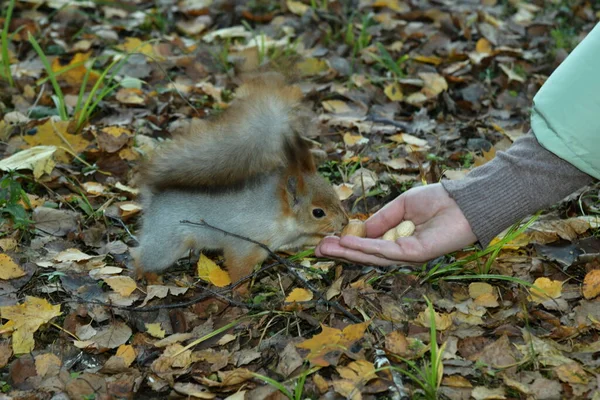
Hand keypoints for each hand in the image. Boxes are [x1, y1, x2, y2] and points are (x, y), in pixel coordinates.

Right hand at [315, 183, 477, 264]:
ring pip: (372, 256)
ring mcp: (407, 256)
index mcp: (398, 239)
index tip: (326, 241)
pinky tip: (348, 243)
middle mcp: (401, 252)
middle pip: (366, 255)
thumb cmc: (437, 200)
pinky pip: (385, 251)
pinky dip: (365, 248)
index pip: (369, 246)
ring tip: (326, 247)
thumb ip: (381, 219)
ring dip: (347, 252)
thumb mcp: (401, 206)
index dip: (347, 245)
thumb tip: (360, 230)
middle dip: (341, 252)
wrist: (463, 201)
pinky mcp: (415, 255)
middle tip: (318, 249)